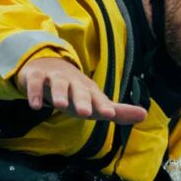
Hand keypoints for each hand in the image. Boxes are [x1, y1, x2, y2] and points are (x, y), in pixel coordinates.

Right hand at [18, 57, 147, 122]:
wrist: (47, 66)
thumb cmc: (75, 91)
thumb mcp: (94, 102)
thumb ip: (118, 111)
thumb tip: (145, 115)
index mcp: (89, 90)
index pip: (98, 98)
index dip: (103, 105)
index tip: (110, 113)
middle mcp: (73, 82)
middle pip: (79, 90)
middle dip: (82, 100)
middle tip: (86, 112)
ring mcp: (55, 78)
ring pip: (58, 85)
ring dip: (60, 94)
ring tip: (61, 106)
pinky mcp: (37, 77)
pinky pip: (35, 84)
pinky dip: (35, 93)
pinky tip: (35, 105)